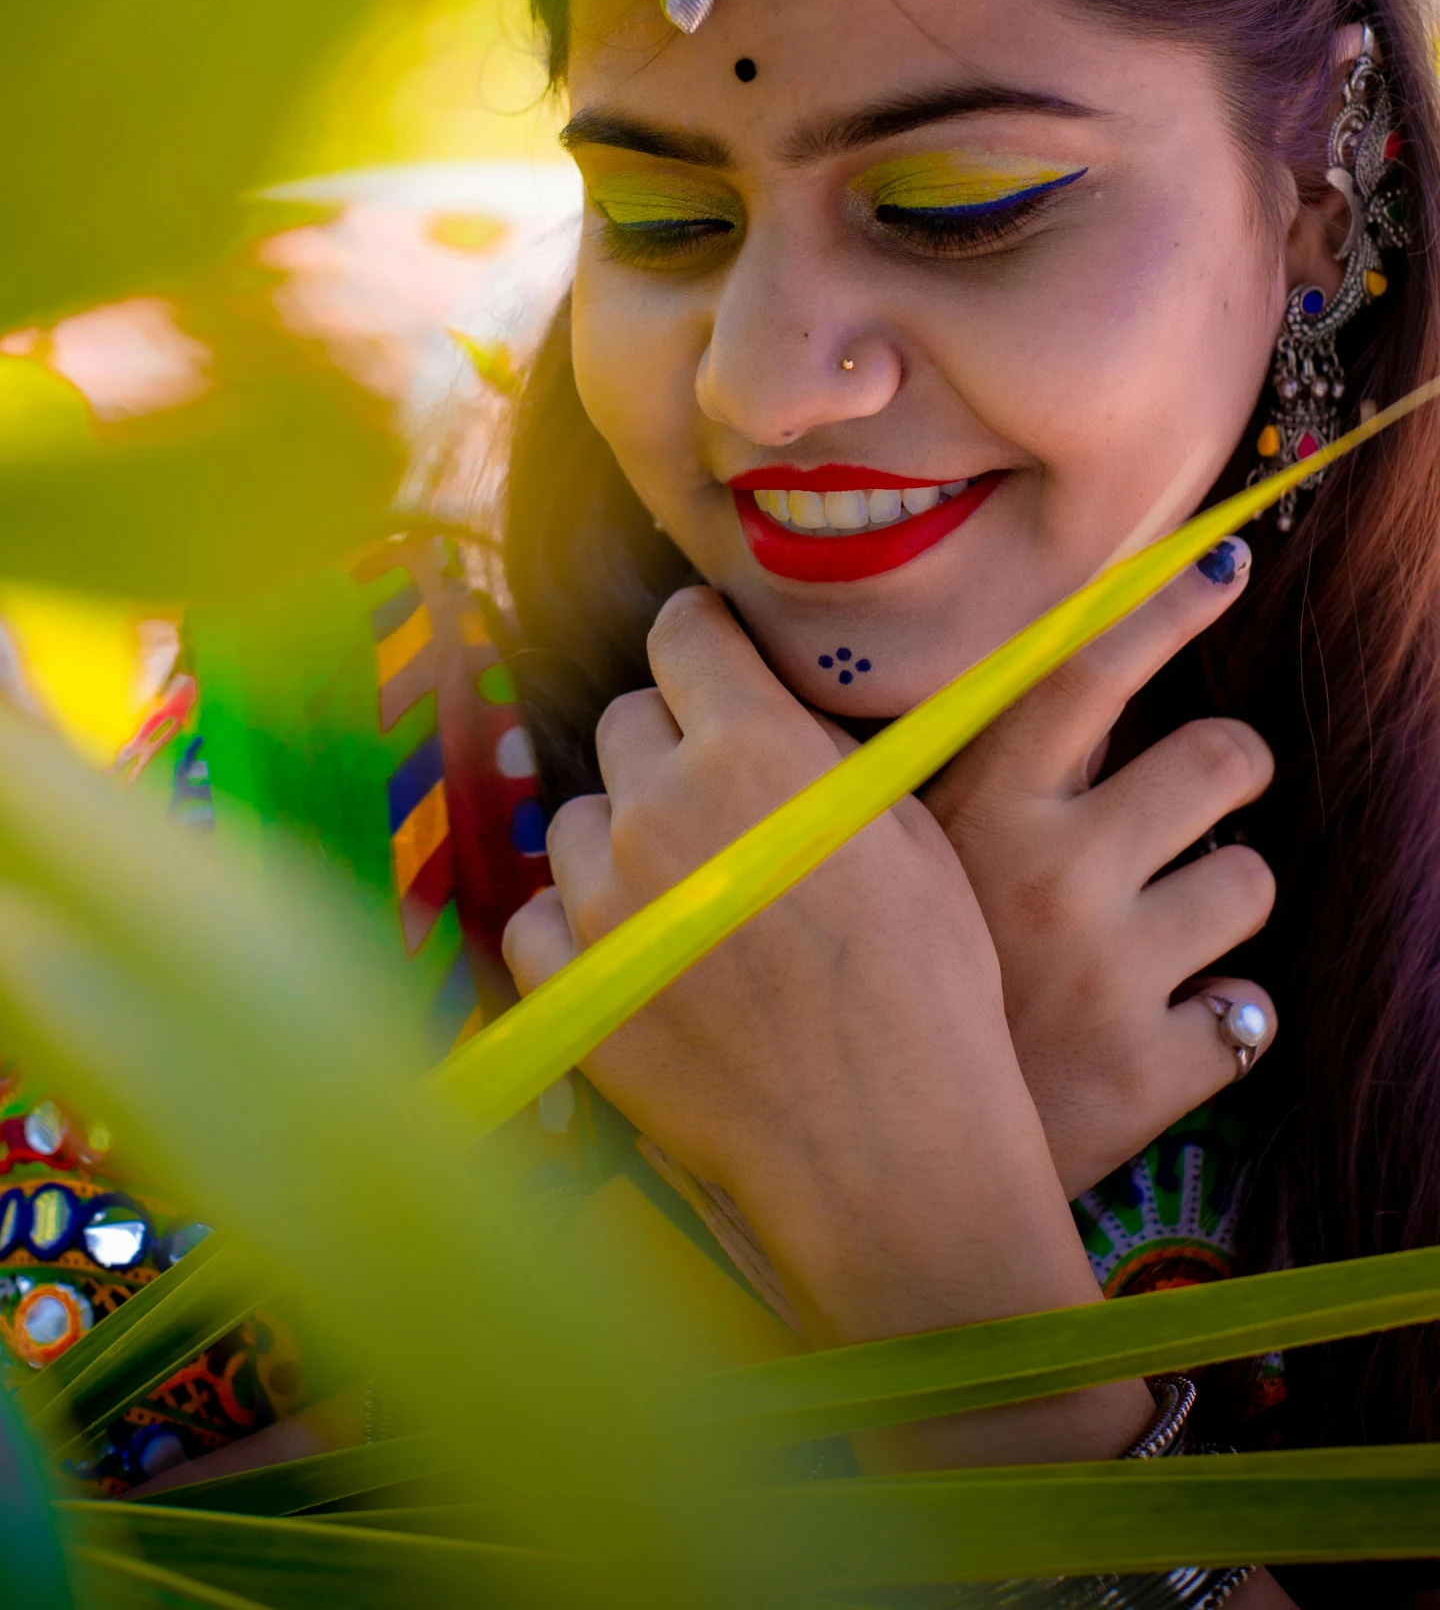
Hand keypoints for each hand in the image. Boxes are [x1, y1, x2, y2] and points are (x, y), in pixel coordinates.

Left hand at [503, 587, 1138, 1419]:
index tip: (713, 667)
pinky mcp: (569, 983)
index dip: (702, 646)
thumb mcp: (903, 829)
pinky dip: (578, 925)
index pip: (680, 632)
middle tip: (722, 805)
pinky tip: (641, 954)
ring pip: (578, 816)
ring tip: (690, 897)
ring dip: (622, 838)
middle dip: (668, 746)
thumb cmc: (926, 984)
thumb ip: (812, 752)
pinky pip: (537, 914)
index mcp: (752, 746)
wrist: (885, 1144)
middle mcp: (658, 804)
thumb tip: (763, 706)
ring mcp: (602, 896)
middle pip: (627, 721)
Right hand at [924, 536, 1277, 1198]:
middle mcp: (1056, 873)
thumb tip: (940, 678)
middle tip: (1201, 792)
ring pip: (1249, 879)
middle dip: (1229, 765)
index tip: (1222, 565)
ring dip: (1219, 897)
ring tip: (1161, 929)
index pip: (1088, 666)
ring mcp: (1114, 973)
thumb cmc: (858, 998)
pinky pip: (1249, 1013)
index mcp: (978, 808)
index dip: (1165, 605)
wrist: (862, 1177)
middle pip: (1219, 759)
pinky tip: (1157, 1027)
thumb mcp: (866, 865)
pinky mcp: (1156, 1071)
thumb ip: (908, 774)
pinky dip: (1215, 1020)